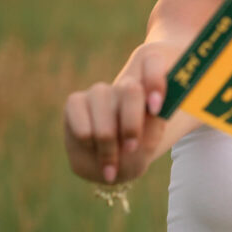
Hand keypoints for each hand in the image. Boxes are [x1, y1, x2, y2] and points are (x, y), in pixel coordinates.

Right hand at [63, 41, 179, 183]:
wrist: (110, 168)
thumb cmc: (135, 153)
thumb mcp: (149, 144)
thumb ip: (153, 125)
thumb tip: (152, 109)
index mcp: (151, 91)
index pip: (154, 62)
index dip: (155, 81)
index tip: (156, 108)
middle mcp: (126, 86)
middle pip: (131, 90)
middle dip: (131, 124)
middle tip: (131, 148)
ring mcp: (100, 92)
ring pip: (104, 108)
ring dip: (108, 142)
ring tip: (111, 162)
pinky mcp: (76, 101)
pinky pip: (82, 120)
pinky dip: (88, 140)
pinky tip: (91, 148)